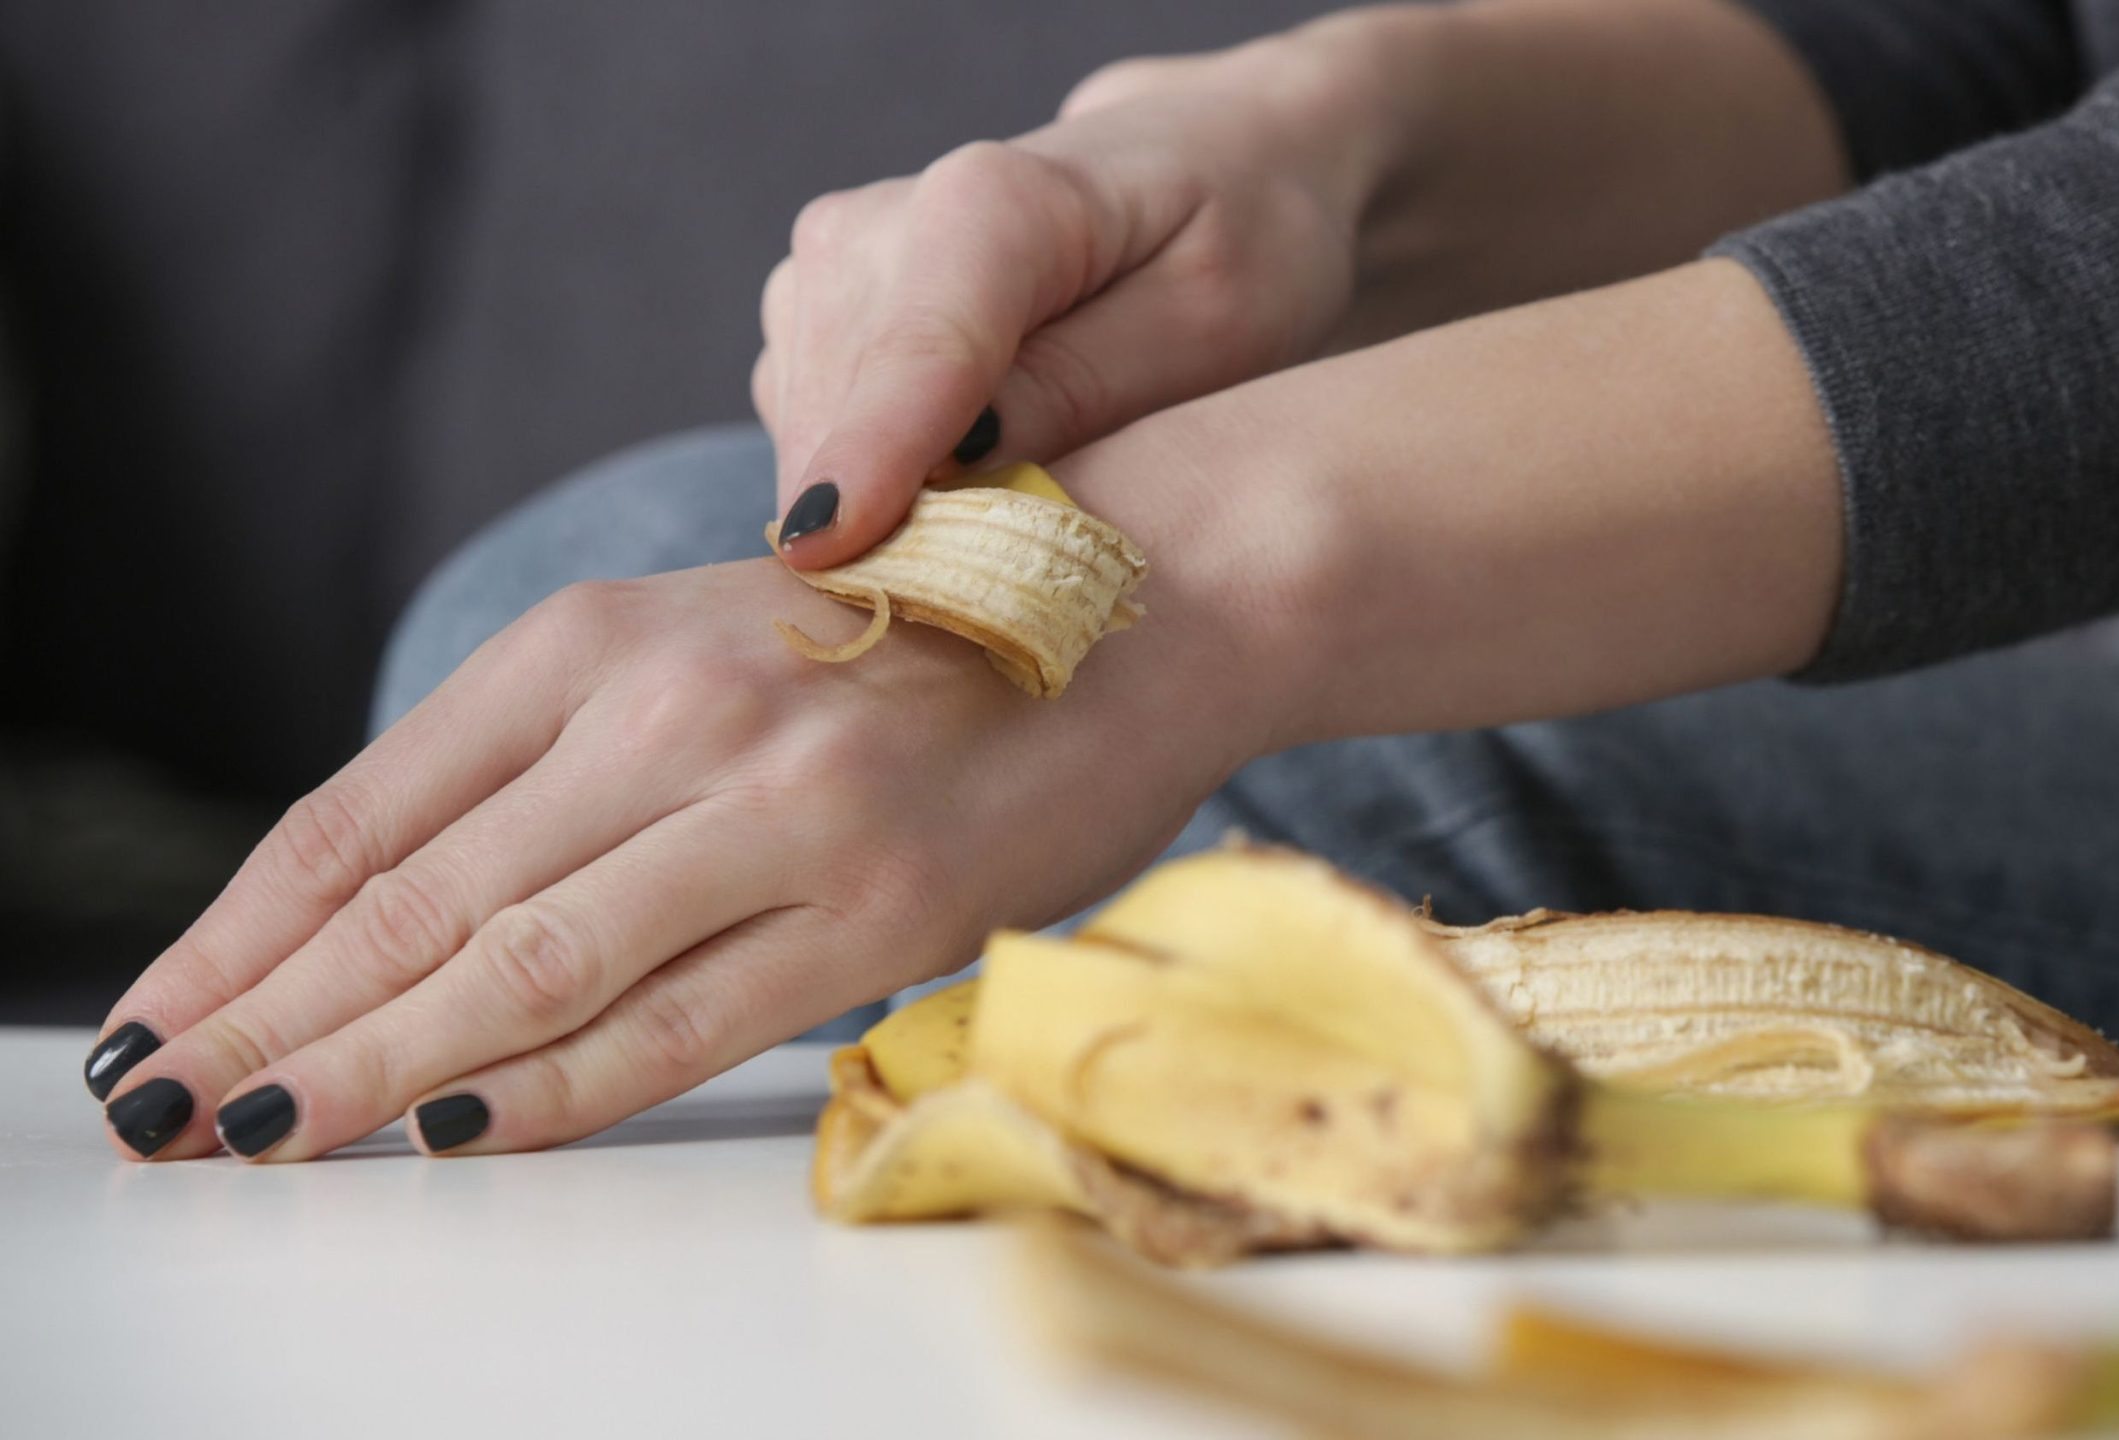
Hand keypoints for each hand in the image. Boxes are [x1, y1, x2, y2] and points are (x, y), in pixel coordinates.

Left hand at [86, 506, 1276, 1161]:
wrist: (1137, 601)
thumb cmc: (911, 635)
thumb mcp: (705, 644)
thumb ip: (562, 756)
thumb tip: (395, 916)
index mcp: (606, 636)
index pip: (367, 810)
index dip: (241, 932)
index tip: (160, 1020)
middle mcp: (675, 710)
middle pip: (417, 900)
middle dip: (272, 1020)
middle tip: (164, 1108)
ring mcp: (780, 808)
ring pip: (522, 967)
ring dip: (373, 1067)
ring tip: (264, 1135)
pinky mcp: (880, 908)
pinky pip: (675, 1026)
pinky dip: (549, 1092)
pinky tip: (455, 1131)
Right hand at [756, 31, 1390, 567]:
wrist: (1209, 169)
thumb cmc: (1237, 241)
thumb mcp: (1216, 319)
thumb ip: (1090, 385)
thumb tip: (962, 461)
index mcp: (993, 202)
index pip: (919, 348)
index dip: (872, 453)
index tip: (826, 551)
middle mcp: (876, 224)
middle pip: (845, 417)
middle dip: (895, 527)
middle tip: (1010, 609)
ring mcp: (827, 274)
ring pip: (814, 446)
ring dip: (886, 519)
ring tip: (1011, 538)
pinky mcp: (810, 324)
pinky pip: (816, 447)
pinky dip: (880, 495)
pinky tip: (970, 499)